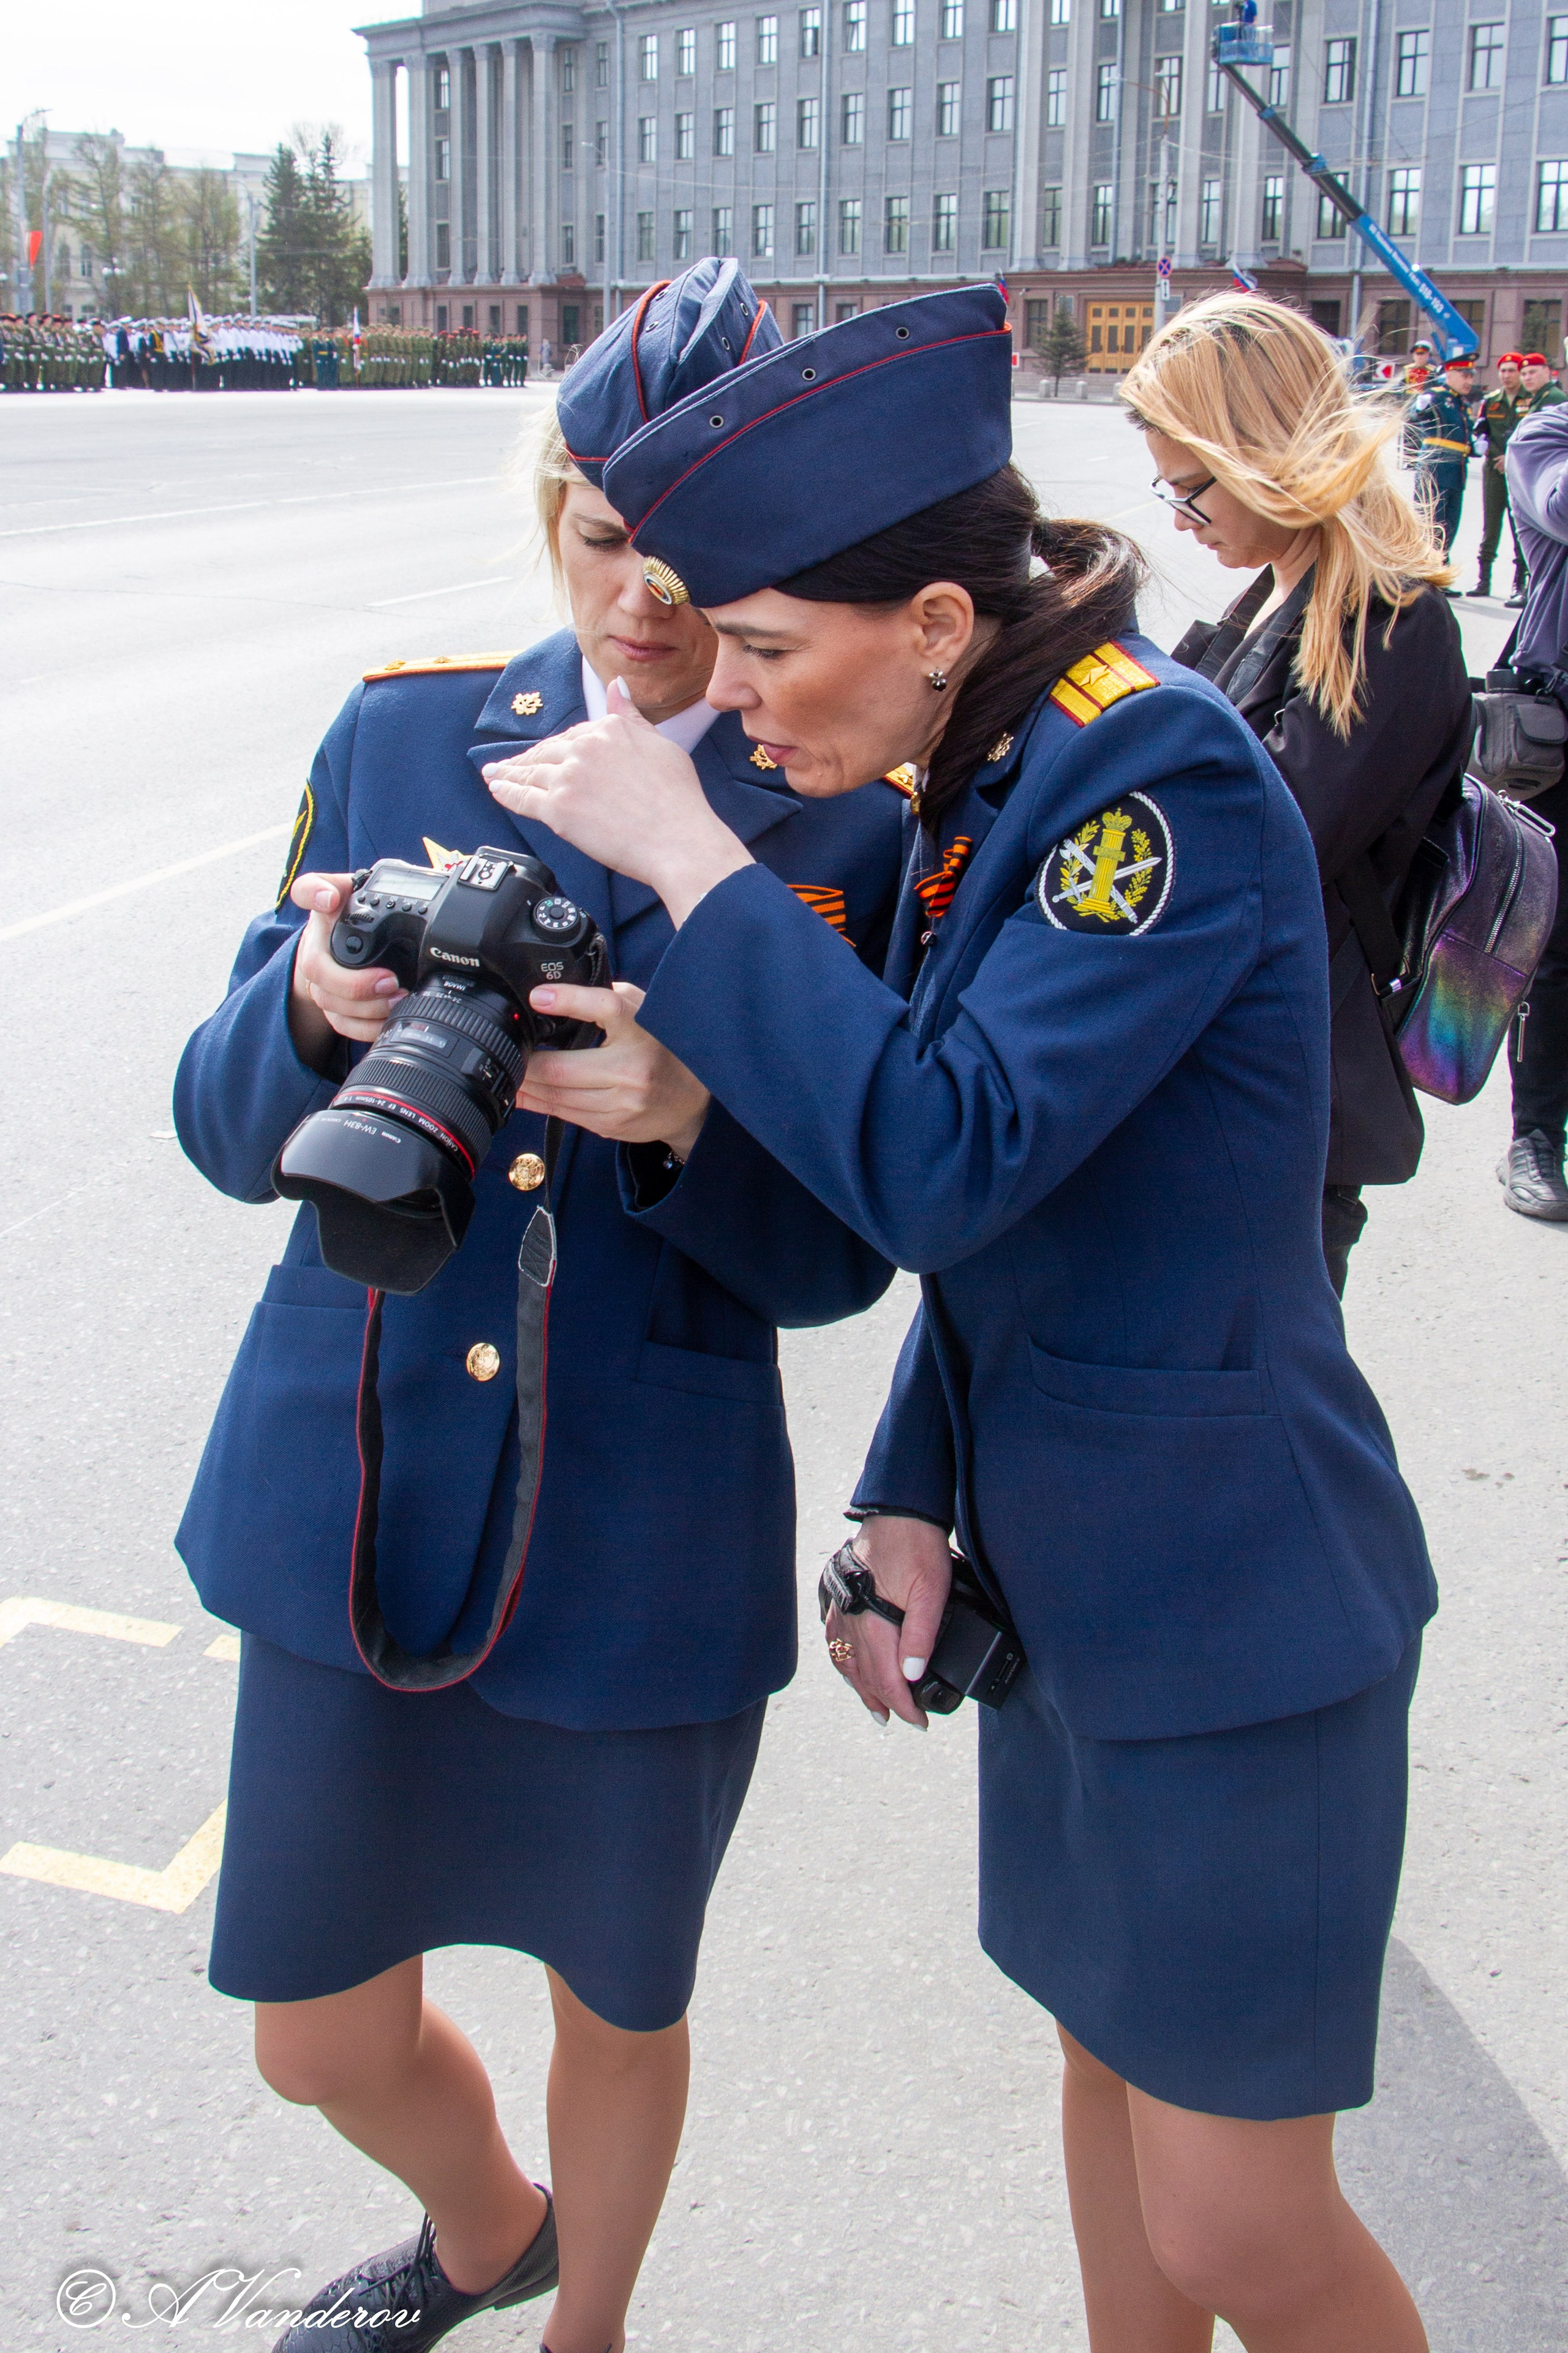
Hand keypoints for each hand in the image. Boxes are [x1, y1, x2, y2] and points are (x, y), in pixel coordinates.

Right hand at [287, 871, 404, 1062]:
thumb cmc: (358, 921)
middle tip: (391, 982)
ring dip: (365, 1008)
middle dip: (354, 981)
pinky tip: (387, 1022)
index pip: (307, 891)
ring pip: (329, 1001)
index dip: (315, 894)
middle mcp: (315, 944)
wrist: (346, 950)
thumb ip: (364, 884)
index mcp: (325, 911)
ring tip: (397, 1001)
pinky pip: (340, 1022)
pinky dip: (364, 1027)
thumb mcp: (365, 895)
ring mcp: (320, 979)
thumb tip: (350, 890)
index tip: (330, 899)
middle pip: (317, 968)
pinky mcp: (331, 1006)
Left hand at [483, 678, 754, 925]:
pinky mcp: (558, 809)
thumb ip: (630, 717)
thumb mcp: (660, 744)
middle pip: (548, 752)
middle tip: (509, 765)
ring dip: (509, 773)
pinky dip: (506, 792)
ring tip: (495, 774)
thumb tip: (616, 687)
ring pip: (531, 773)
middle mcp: (584, 748)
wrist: (677, 839)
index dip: (558, 748)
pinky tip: (496, 788)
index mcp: (609, 729)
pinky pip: (523, 797)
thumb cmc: (677, 799)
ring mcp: (568, 778)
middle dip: (527, 759)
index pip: (574, 735)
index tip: (547, 753)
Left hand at [521, 980, 709, 1156]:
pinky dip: (541, 1104)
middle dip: (527, 1063)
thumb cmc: (663, 1048)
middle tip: (508, 1051)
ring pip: (558, 1097)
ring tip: (508, 1074)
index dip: (568, 1000)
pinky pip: (567, 1115)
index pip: (605, 1008)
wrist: (692, 1102)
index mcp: (642, 1032)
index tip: (537, 997)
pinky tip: (526, 1095)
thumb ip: (609, 998)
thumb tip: (559, 991)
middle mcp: (632, 1070)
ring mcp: (622, 1104)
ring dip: (527, 1087)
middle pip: (562, 1069)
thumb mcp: (646, 1012)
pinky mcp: (613, 1125)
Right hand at [824, 1517, 953, 1729]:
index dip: (905, 1706)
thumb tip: (912, 1675)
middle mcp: (853, 1622)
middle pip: (866, 1677)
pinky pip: (837, 1642)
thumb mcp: (931, 1591)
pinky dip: (845, 1663)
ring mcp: (844, 1612)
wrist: (898, 1513)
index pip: (888, 1680)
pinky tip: (850, 1666)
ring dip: (862, 1689)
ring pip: (848, 1662)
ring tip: (876, 1707)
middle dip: (886, 1703)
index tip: (920, 1721)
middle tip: (904, 1720)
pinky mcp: (841, 1599)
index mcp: (875, 1624)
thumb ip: (922, 1634)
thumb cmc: (916, 1547)